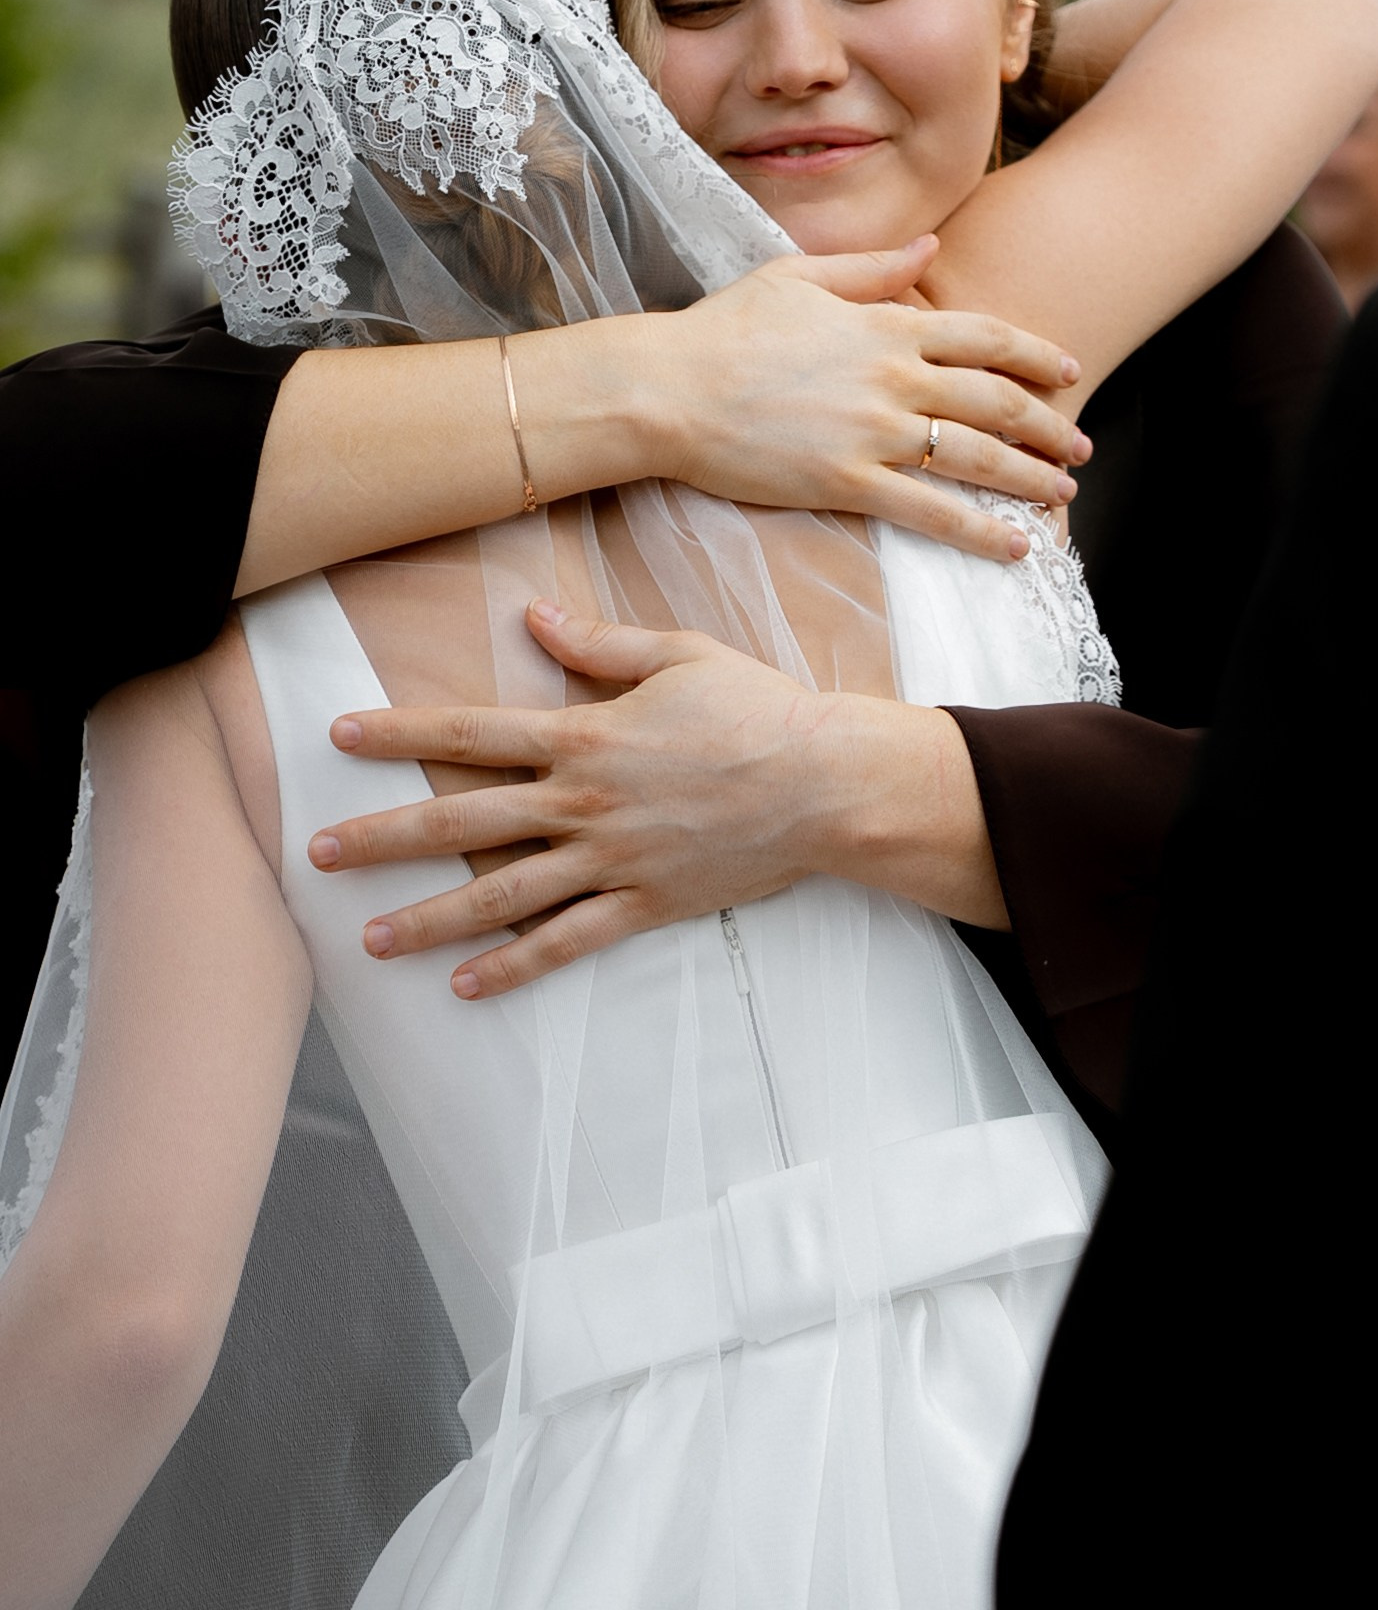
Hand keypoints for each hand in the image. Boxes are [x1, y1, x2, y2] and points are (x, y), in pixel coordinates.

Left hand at [309, 602, 1005, 998]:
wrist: (827, 782)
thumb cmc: (759, 710)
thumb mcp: (680, 655)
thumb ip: (600, 646)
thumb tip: (533, 622)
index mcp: (587, 735)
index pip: (472, 735)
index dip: (401, 734)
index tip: (339, 737)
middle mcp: (586, 802)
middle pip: (465, 822)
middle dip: (385, 837)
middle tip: (318, 853)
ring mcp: (614, 859)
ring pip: (503, 895)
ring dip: (432, 919)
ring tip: (372, 940)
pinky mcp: (646, 903)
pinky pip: (568, 942)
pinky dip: (516, 967)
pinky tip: (467, 987)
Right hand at [637, 241, 1089, 566]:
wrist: (666, 387)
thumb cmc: (723, 329)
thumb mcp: (799, 276)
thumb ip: (874, 268)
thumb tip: (930, 248)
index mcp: (885, 324)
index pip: (985, 337)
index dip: (1036, 355)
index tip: (1070, 371)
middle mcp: (892, 375)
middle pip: (997, 400)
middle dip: (1050, 426)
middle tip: (1081, 448)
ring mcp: (873, 431)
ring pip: (977, 456)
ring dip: (1031, 478)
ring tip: (1064, 495)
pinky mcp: (846, 482)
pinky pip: (931, 511)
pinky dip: (980, 531)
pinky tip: (1014, 547)